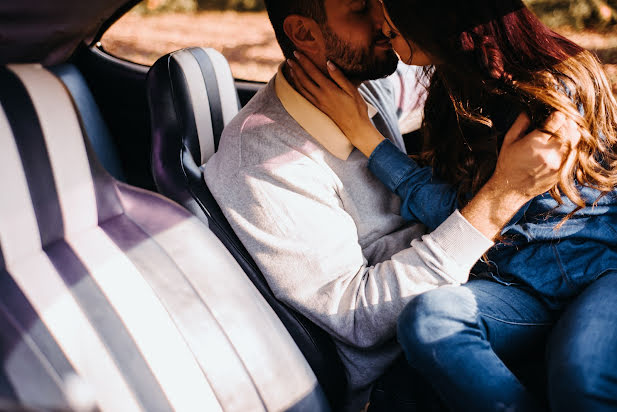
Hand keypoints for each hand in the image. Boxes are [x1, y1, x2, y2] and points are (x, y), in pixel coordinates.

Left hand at [287, 51, 384, 156]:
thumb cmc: (356, 108)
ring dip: (295, 77)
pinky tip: (296, 83)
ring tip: (290, 68)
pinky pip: (304, 96)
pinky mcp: (318, 108)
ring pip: (301, 88)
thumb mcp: (351, 90)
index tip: (296, 53)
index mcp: (329, 89)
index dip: (304, 61)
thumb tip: (328, 63)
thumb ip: (339, 76)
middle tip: (290, 58)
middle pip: (304, 79)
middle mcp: (320, 96)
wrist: (355, 128)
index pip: (312, 72)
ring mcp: (318, 103)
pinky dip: (298, 87)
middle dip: (296, 67)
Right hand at [461, 111, 580, 239]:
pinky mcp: (563, 171)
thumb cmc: (508, 164)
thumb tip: (531, 110)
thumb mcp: (508, 140)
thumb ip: (520, 123)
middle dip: (565, 122)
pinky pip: (575, 152)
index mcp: (535, 143)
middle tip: (558, 122)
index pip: (558, 119)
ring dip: (571, 132)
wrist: (511, 189)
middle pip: (570, 127)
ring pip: (576, 139)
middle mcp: (550, 152)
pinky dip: (571, 145)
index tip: (552, 115)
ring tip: (561, 132)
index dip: (556, 114)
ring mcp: (559, 163)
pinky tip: (562, 145)